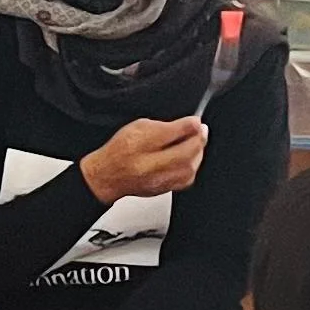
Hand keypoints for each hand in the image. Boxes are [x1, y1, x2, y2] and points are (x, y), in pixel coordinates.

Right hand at [80, 117, 209, 203]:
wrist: (108, 175)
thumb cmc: (120, 150)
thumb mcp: (141, 127)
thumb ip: (167, 125)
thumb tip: (191, 124)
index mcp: (143, 146)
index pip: (175, 134)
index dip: (191, 125)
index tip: (196, 120)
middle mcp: (152, 167)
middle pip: (187, 154)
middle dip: (199, 140)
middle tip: (201, 130)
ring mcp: (159, 181)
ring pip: (190, 168)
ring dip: (197, 153)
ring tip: (195, 143)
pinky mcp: (165, 190)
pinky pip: (186, 179)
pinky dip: (192, 166)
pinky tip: (188, 158)